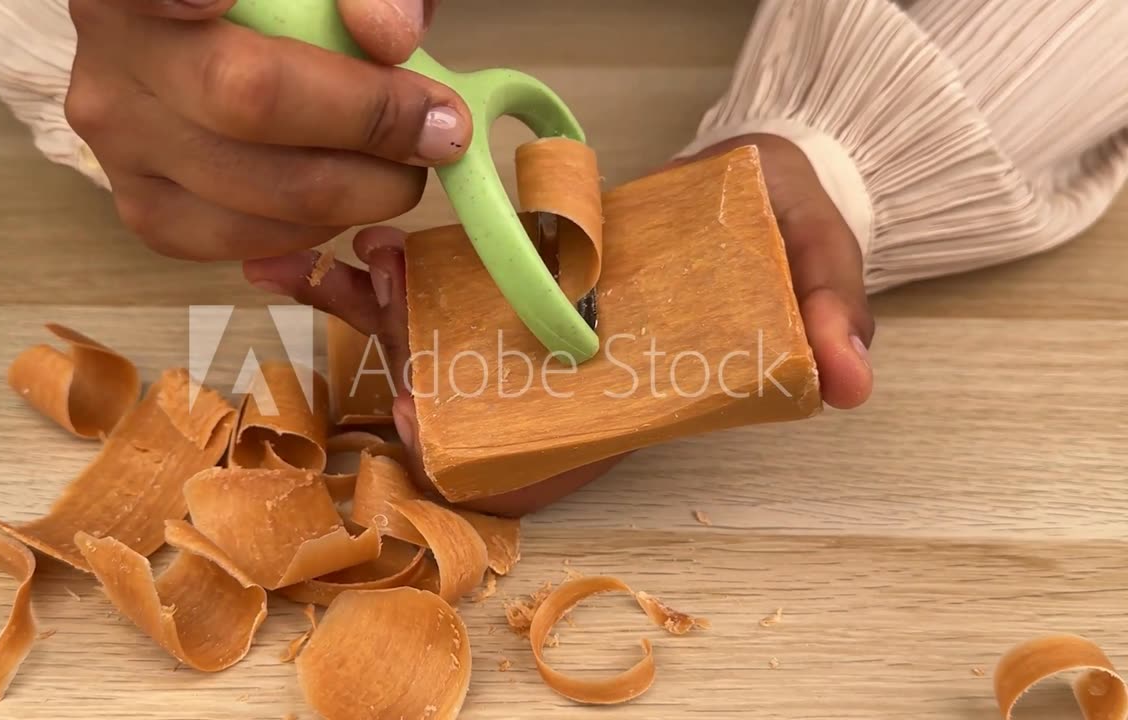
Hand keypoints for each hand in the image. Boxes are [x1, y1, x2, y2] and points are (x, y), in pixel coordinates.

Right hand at [65, 0, 464, 262]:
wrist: (232, 48)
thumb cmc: (290, 12)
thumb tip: (390, 38)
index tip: (248, 5)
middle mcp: (113, 63)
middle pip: (245, 101)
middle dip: (367, 125)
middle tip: (439, 129)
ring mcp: (119, 148)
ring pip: (252, 194)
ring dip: (358, 192)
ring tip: (406, 164)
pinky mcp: (145, 212)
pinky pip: (238, 241)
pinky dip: (314, 227)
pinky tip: (351, 192)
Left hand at [243, 134, 874, 514]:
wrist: (756, 179)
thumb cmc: (785, 231)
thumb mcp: (823, 263)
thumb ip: (831, 316)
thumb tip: (851, 381)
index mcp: (637, 387)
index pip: (563, 453)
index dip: (500, 469)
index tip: (443, 448)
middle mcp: (577, 362)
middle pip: (483, 402)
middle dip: (423, 393)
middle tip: (389, 383)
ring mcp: (542, 313)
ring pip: (448, 339)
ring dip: (384, 320)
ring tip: (344, 276)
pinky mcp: (521, 265)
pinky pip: (446, 277)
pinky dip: (392, 270)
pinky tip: (349, 247)